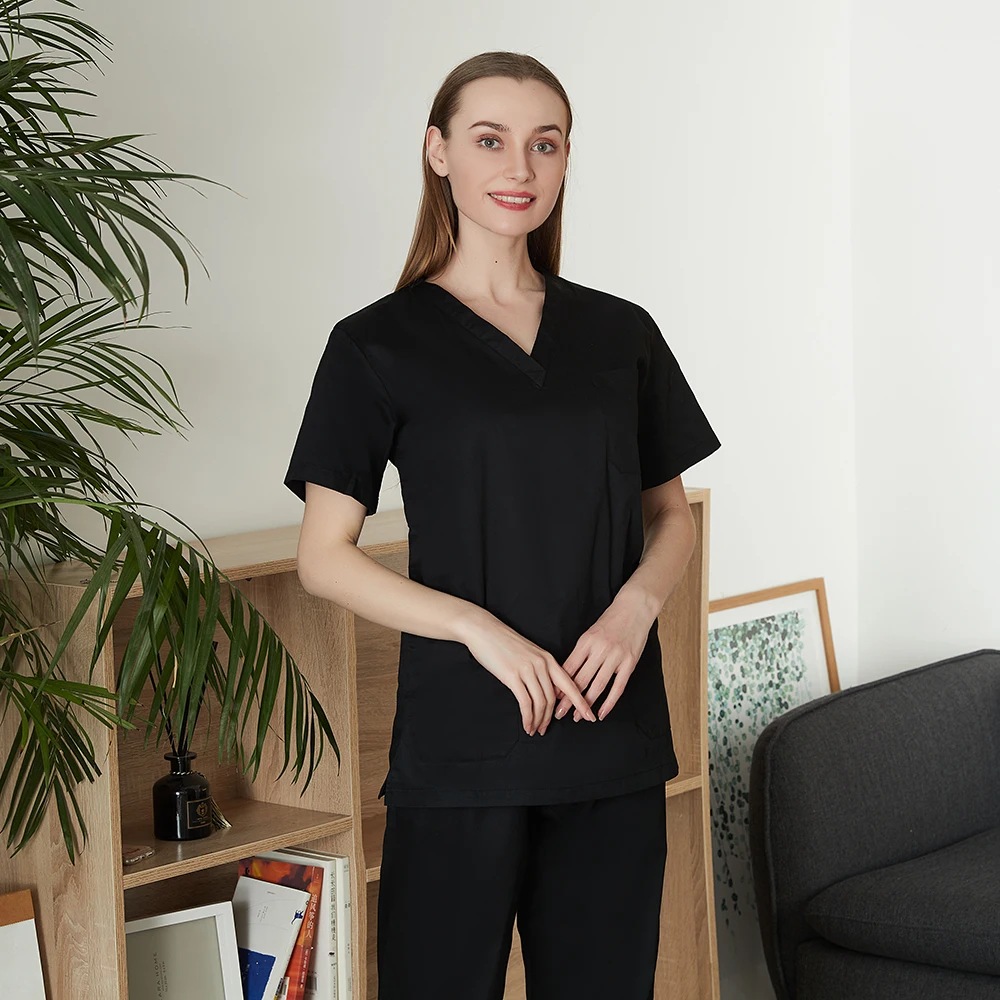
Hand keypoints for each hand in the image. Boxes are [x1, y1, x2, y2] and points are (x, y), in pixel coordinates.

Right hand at [463, 616, 596, 735]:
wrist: (484, 630)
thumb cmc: (504, 643)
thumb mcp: (530, 653)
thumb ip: (540, 669)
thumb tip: (546, 690)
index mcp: (549, 659)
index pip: (571, 685)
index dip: (581, 703)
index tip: (590, 716)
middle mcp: (542, 664)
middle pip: (554, 699)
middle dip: (551, 718)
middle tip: (545, 730)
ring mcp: (528, 670)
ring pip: (541, 703)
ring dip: (538, 721)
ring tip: (534, 730)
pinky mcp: (512, 676)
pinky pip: (525, 703)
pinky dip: (528, 718)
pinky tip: (526, 725)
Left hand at [554, 595, 653, 722]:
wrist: (634, 608)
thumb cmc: (610, 622)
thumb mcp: (590, 634)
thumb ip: (579, 653)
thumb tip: (564, 675)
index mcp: (586, 642)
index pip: (568, 668)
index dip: (558, 685)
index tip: (550, 698)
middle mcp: (599, 650)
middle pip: (580, 680)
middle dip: (567, 700)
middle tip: (558, 713)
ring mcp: (615, 657)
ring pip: (597, 686)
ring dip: (586, 704)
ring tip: (577, 717)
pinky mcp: (629, 663)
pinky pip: (618, 687)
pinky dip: (609, 703)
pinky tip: (601, 713)